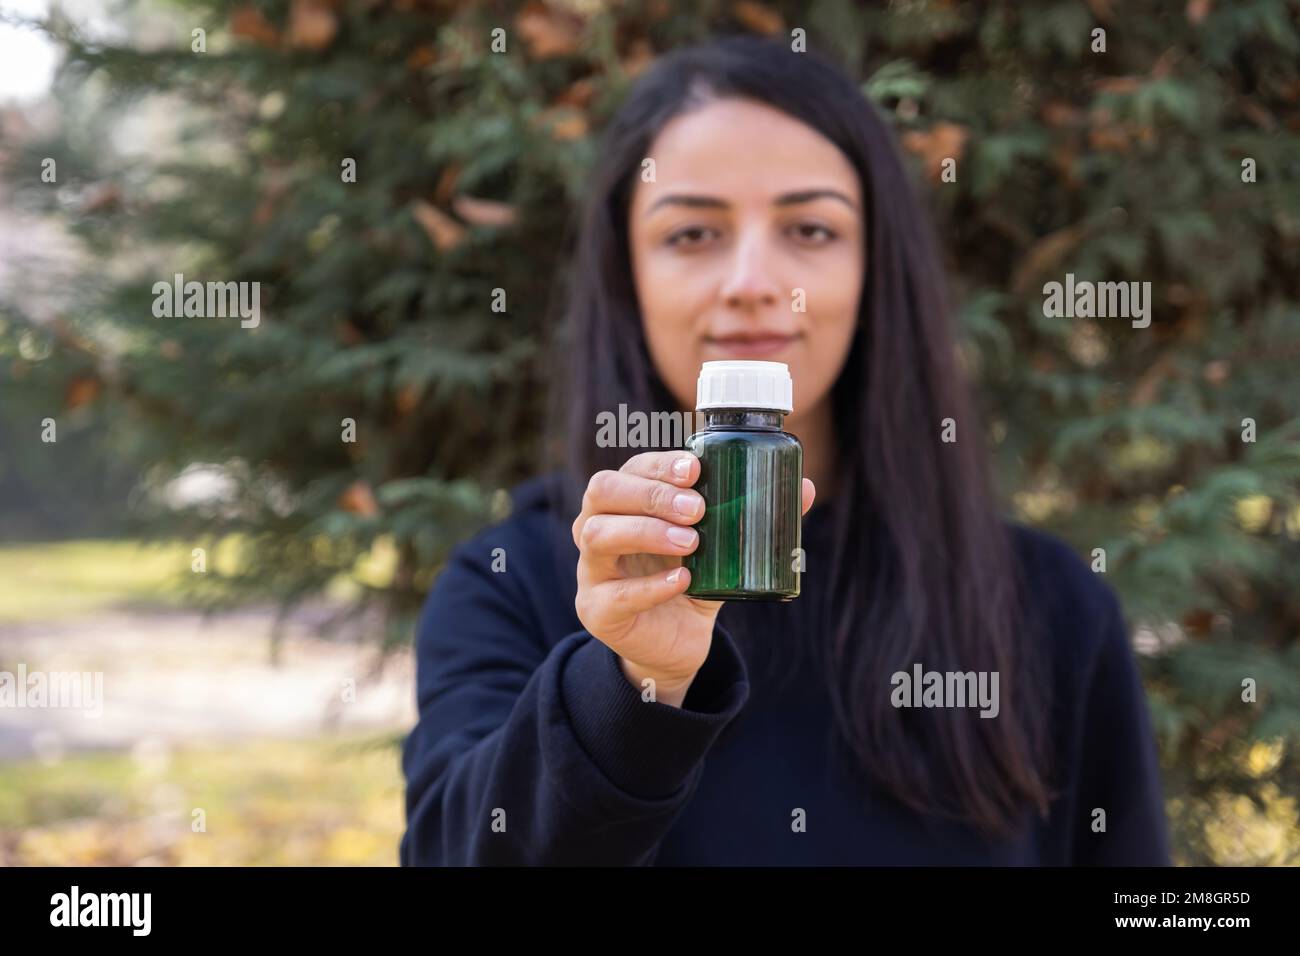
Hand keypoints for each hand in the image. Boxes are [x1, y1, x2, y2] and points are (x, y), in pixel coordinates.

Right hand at [572, 451, 815, 706]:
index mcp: (624, 503)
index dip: (658, 465)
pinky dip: (650, 586)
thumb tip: (807, 487)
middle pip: (602, 492)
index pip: (629, 469)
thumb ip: (753, 517)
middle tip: (698, 508)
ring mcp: (591, 570)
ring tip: (692, 541)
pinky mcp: (596, 611)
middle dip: (651, 494)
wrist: (676, 644)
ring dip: (647, 531)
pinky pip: (614, 593)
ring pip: (597, 535)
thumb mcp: (723, 546)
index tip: (695, 468)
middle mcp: (597, 528)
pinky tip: (683, 580)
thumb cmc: (692, 580)